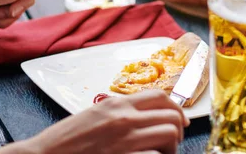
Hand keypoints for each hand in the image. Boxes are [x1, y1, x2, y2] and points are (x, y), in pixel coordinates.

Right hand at [0, 90, 189, 153]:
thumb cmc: (66, 140)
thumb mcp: (94, 115)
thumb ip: (117, 112)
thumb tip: (141, 115)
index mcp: (116, 103)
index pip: (160, 96)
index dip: (176, 109)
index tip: (179, 122)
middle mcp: (123, 116)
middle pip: (171, 115)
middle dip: (177, 131)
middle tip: (172, 144)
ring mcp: (124, 138)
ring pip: (169, 134)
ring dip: (171, 147)